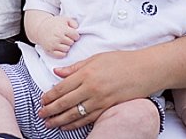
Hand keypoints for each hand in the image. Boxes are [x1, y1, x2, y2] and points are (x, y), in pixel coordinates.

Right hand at [34, 16, 78, 57]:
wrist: (41, 28)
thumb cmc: (54, 23)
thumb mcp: (64, 19)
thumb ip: (73, 23)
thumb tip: (77, 29)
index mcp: (62, 29)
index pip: (75, 36)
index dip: (75, 35)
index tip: (72, 34)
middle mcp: (57, 37)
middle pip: (71, 43)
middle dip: (70, 40)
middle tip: (66, 37)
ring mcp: (53, 44)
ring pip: (67, 49)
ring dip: (66, 46)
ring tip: (62, 42)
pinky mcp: (49, 50)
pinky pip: (60, 55)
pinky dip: (62, 52)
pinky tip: (60, 47)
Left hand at [38, 49, 155, 129]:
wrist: (144, 70)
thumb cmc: (121, 61)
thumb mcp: (95, 58)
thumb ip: (75, 67)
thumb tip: (57, 72)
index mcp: (86, 73)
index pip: (61, 88)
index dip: (49, 96)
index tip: (42, 100)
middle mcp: (91, 88)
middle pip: (65, 103)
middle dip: (50, 110)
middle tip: (41, 115)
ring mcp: (100, 100)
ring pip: (75, 114)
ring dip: (60, 120)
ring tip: (50, 124)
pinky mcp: (108, 108)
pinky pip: (88, 119)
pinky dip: (76, 124)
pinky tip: (67, 126)